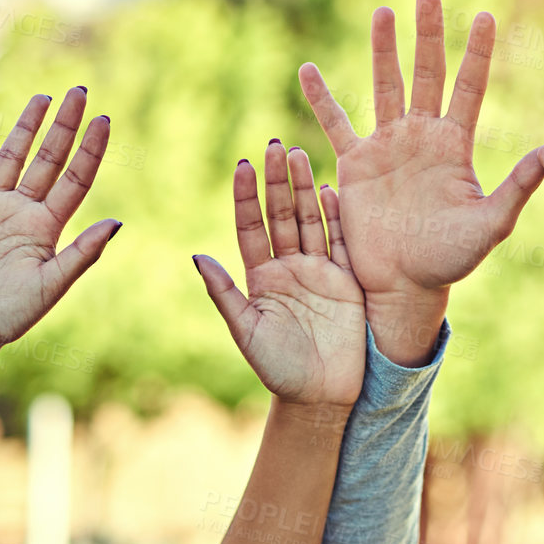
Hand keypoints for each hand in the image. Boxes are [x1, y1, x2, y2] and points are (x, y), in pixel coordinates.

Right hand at [0, 89, 120, 359]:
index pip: (75, 178)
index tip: (104, 119)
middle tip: (79, 90)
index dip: (89, 149)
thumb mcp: (50, 286)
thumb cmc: (9, 317)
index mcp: (47, 226)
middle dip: (63, 125)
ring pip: (10, 157)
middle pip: (48, 159)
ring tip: (42, 97)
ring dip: (25, 128)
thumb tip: (117, 222)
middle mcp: (22, 211)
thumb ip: (81, 255)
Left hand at [193, 141, 364, 407]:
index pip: (251, 227)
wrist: (321, 396)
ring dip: (305, 188)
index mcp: (260, 278)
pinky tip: (331, 189)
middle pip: (282, 215)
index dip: (246, 197)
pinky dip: (336, 216)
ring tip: (299, 154)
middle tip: (274, 146)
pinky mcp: (347, 280)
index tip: (242, 166)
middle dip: (277, 181)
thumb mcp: (246, 332)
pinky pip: (341, 242)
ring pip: (310, 220)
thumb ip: (224, 293)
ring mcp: (319, 271)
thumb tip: (196, 256)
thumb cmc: (278, 369)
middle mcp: (289, 268)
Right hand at [299, 0, 543, 365]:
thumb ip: (517, 189)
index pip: (468, 88)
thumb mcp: (490, 225)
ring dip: (383, 50)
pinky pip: (336, 124)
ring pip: (384, 87)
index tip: (486, 16)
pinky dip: (321, 98)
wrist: (404, 285)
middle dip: (428, 35)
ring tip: (384, 12)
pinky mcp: (355, 165)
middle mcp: (421, 137)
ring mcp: (387, 147)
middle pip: (425, 74)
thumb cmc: (451, 260)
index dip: (477, 53)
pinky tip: (308, 69)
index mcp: (454, 146)